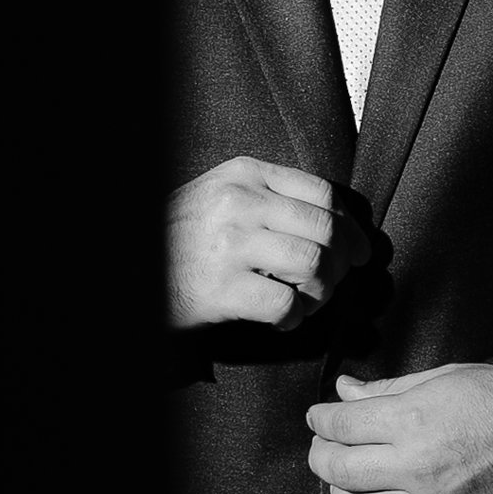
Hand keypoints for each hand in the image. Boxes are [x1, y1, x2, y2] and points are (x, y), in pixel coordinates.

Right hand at [167, 157, 371, 332]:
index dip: (351, 226)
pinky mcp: (223, 287)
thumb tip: (335, 223)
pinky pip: (286, 304)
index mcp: (245, 173)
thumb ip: (270, 195)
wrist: (133, 266)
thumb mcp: (221, 193)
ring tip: (306, 302)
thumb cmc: (182, 234)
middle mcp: (240, 201)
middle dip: (343, 263)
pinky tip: (283, 320)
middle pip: (326, 229)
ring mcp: (231, 243)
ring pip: (313, 264)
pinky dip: (295, 318)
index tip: (359, 250)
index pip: (323, 192)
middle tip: (335, 283)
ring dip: (321, 292)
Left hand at [305, 362, 492, 493]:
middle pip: (339, 470)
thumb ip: (387, 389)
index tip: (318, 417)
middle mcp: (416, 469)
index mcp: (411, 422)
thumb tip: (346, 390)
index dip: (321, 419)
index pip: (340, 425)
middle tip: (322, 446)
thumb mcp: (442, 378)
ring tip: (342, 479)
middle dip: (321, 455)